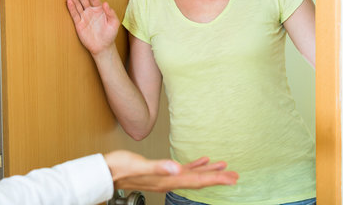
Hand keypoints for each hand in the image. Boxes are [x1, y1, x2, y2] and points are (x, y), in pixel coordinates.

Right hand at [66, 0, 119, 54]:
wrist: (103, 47)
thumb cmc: (110, 34)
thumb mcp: (114, 24)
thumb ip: (111, 13)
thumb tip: (106, 3)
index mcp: (100, 9)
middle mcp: (91, 11)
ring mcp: (84, 16)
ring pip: (78, 4)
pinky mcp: (79, 24)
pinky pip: (75, 15)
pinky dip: (72, 8)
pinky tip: (68, 1)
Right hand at [104, 150, 237, 192]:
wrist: (107, 171)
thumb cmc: (121, 167)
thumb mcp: (139, 166)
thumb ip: (158, 167)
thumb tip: (176, 169)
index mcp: (167, 180)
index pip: (197, 181)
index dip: (215, 179)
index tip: (231, 179)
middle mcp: (169, 180)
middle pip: (199, 180)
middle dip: (218, 178)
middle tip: (235, 176)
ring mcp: (166, 177)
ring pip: (193, 175)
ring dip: (209, 172)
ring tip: (223, 167)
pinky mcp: (161, 171)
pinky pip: (183, 169)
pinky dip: (194, 166)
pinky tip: (201, 161)